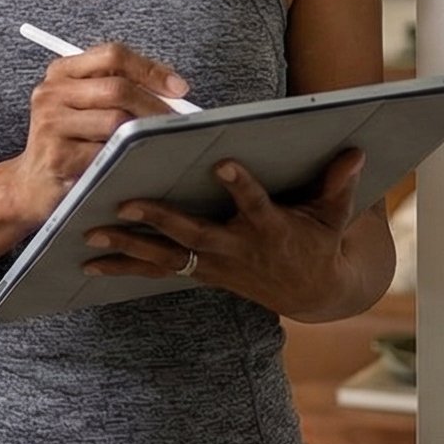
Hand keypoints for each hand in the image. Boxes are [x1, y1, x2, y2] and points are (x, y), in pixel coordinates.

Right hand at [3, 41, 188, 227]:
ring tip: (160, 141)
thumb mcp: (83, 106)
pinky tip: (137, 162)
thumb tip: (173, 93)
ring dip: (145, 133)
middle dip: (154, 105)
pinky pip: (107, 153)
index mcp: (61, 72)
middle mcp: (51, 93)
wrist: (31, 184)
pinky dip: (128, 157)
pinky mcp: (58, 156)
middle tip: (176, 122)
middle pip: (117, 88)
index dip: (150, 69)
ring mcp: (51, 124)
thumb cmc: (68, 143)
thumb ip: (118, 90)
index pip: (112, 56)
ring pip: (115, 121)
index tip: (178, 88)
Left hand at [83, 147, 366, 316]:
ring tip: (90, 233)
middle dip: (160, 218)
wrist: (311, 292)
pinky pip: (156, 271)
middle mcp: (236, 248)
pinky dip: (123, 268)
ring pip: (165, 257)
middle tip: (127, 201)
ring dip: (127, 246)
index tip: (225, 164)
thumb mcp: (333, 214)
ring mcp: (213, 265)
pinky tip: (88, 265)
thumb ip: (339, 184)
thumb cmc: (318, 241)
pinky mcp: (198, 274)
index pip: (255, 204)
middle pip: (193, 234)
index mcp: (269, 228)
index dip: (241, 186)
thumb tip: (355, 151)